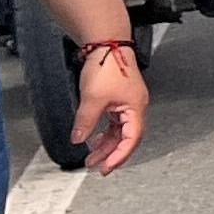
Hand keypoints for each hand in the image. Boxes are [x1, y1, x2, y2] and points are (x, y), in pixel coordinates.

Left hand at [69, 45, 145, 173]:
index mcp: (135, 108)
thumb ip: (86, 122)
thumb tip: (79, 140)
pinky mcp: (120, 99)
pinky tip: (95, 137)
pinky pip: (115, 122)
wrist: (106, 45)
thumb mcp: (93, 99)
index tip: (106, 167)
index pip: (131, 139)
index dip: (119, 155)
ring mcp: (127, 104)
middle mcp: (135, 108)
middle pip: (127, 138)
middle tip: (98, 168)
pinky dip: (106, 133)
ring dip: (106, 145)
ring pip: (120, 131)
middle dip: (112, 154)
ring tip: (92, 156)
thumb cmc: (107, 66)